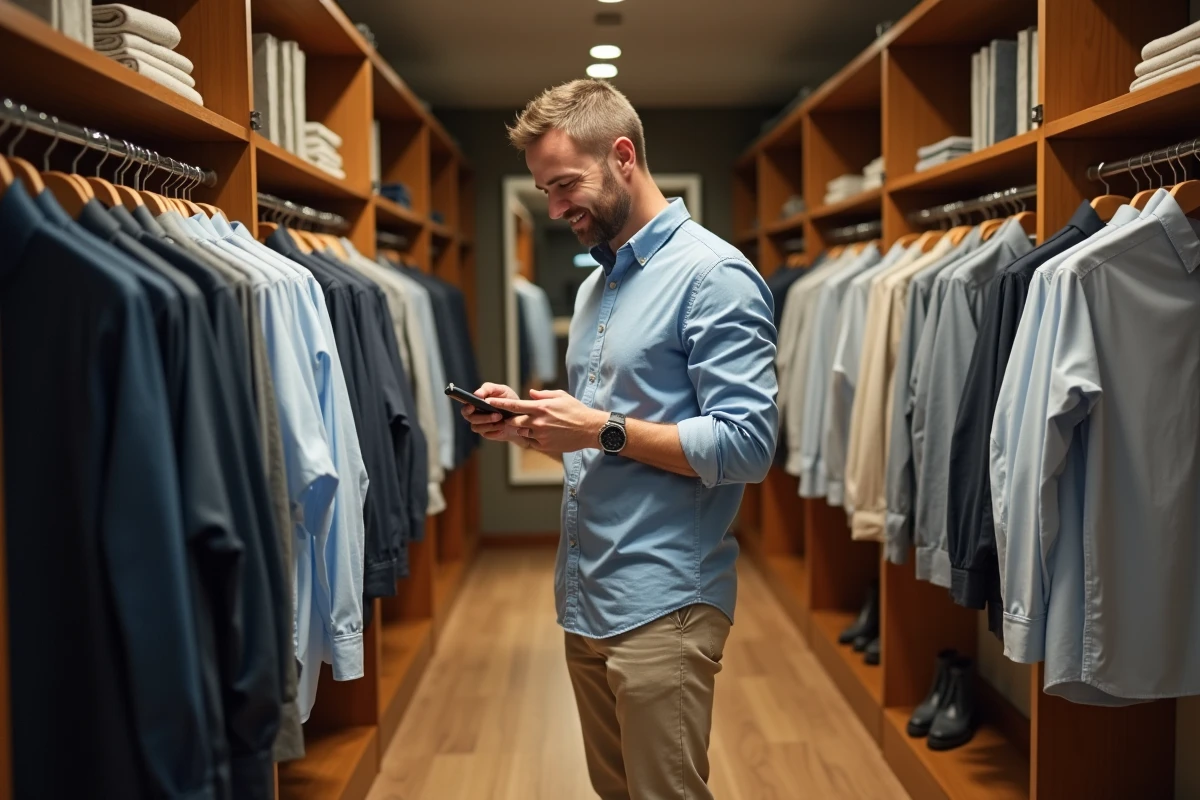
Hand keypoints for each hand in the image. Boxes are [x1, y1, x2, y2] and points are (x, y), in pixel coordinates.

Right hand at [460, 383, 523, 444]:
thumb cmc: (508, 399)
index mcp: (476, 403)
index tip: (473, 406)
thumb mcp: (501, 390)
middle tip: (498, 415)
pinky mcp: (488, 434)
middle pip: (471, 418)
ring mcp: (481, 426)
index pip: (465, 407)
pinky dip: (495, 432)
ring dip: (490, 425)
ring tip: (503, 420)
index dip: (467, 408)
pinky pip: (487, 435)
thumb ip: (488, 389)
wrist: (521, 414)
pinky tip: (503, 428)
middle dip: (483, 417)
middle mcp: (475, 415)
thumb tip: (477, 394)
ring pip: (477, 428)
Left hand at [488, 389, 607, 454]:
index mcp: (541, 407)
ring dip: (524, 429)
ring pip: (522, 432)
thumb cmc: (576, 411)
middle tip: (515, 418)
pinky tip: (544, 434)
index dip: (500, 404)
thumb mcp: (561, 396)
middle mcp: (538, 422)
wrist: (590, 429)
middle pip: (514, 422)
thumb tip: (531, 394)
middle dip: (511, 420)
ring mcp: (541, 435)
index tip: (489, 402)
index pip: (515, 405)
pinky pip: (531, 442)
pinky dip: (533, 438)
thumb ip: (543, 394)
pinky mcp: (544, 445)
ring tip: (536, 426)